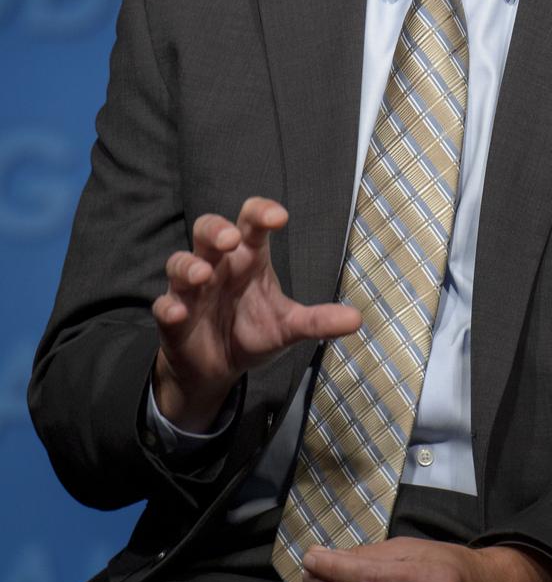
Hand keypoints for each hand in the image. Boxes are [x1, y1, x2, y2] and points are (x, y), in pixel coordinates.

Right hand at [152, 197, 359, 429]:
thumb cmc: (252, 332)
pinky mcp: (173, 316)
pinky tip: (178, 312)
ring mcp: (191, 289)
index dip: (261, 213)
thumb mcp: (288, 328)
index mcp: (248, 259)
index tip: (278, 217)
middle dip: (216, 230)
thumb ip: (318, 320)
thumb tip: (357, 320)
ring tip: (203, 275)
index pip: (251, 222)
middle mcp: (218, 266)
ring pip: (180, 262)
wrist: (218, 368)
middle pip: (208, 230)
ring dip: (189, 265)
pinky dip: (169, 306)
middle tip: (231, 239)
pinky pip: (164, 305)